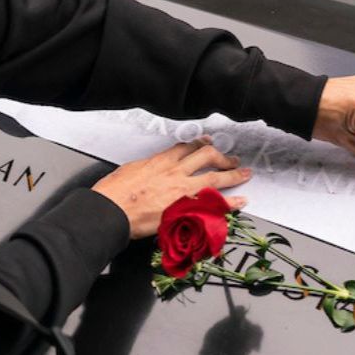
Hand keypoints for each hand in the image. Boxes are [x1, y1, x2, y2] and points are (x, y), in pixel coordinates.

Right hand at [91, 138, 250, 238]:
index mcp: (159, 162)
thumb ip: (146, 169)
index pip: (185, 147)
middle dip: (221, 156)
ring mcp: (181, 191)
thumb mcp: (130, 171)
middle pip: (205, 156)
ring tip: (244, 173)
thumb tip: (150, 170)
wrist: (110, 211)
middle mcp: (174, 173)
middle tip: (231, 159)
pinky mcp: (184, 209)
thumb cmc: (113, 194)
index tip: (206, 143)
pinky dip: (229, 204)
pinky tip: (240, 202)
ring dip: (233, 174)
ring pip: (214, 178)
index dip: (199, 144)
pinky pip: (212, 205)